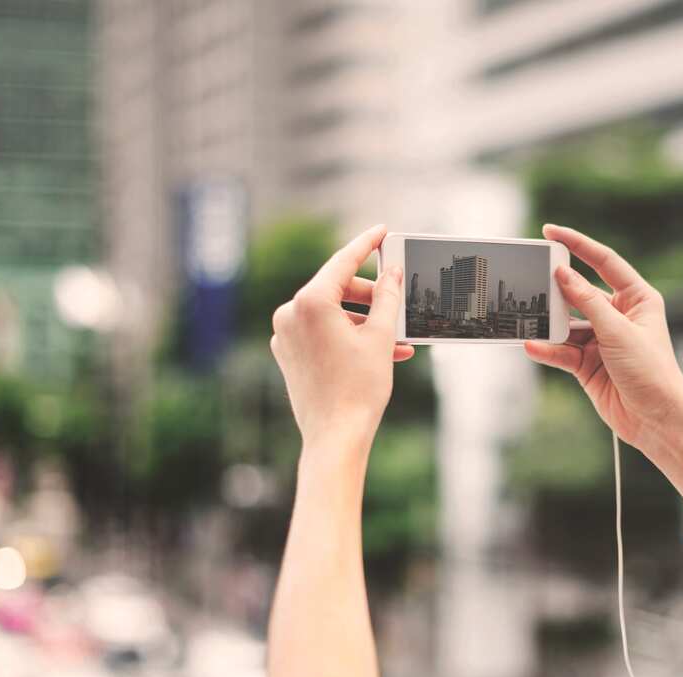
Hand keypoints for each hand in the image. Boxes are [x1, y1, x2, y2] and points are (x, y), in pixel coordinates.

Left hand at [270, 225, 413, 447]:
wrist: (335, 438)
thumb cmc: (358, 390)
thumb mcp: (380, 337)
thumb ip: (387, 297)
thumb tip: (391, 273)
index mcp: (309, 302)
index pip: (342, 261)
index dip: (367, 244)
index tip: (382, 231)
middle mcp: (290, 314)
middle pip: (336, 289)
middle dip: (370, 296)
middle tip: (397, 300)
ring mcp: (285, 335)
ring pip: (332, 314)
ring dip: (364, 322)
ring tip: (397, 340)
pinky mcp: (288, 354)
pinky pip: (321, 333)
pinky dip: (348, 336)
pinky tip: (377, 352)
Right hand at [524, 224, 682, 457]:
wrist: (657, 420)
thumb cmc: (652, 372)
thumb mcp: (619, 331)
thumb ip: (588, 302)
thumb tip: (563, 275)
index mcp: (637, 299)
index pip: (604, 262)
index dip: (578, 245)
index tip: (551, 232)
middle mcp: (618, 316)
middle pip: (580, 293)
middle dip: (556, 290)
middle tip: (531, 278)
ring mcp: (602, 340)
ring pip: (566, 324)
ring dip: (548, 325)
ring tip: (527, 319)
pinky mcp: (588, 364)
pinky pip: (562, 351)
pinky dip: (548, 349)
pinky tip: (533, 346)